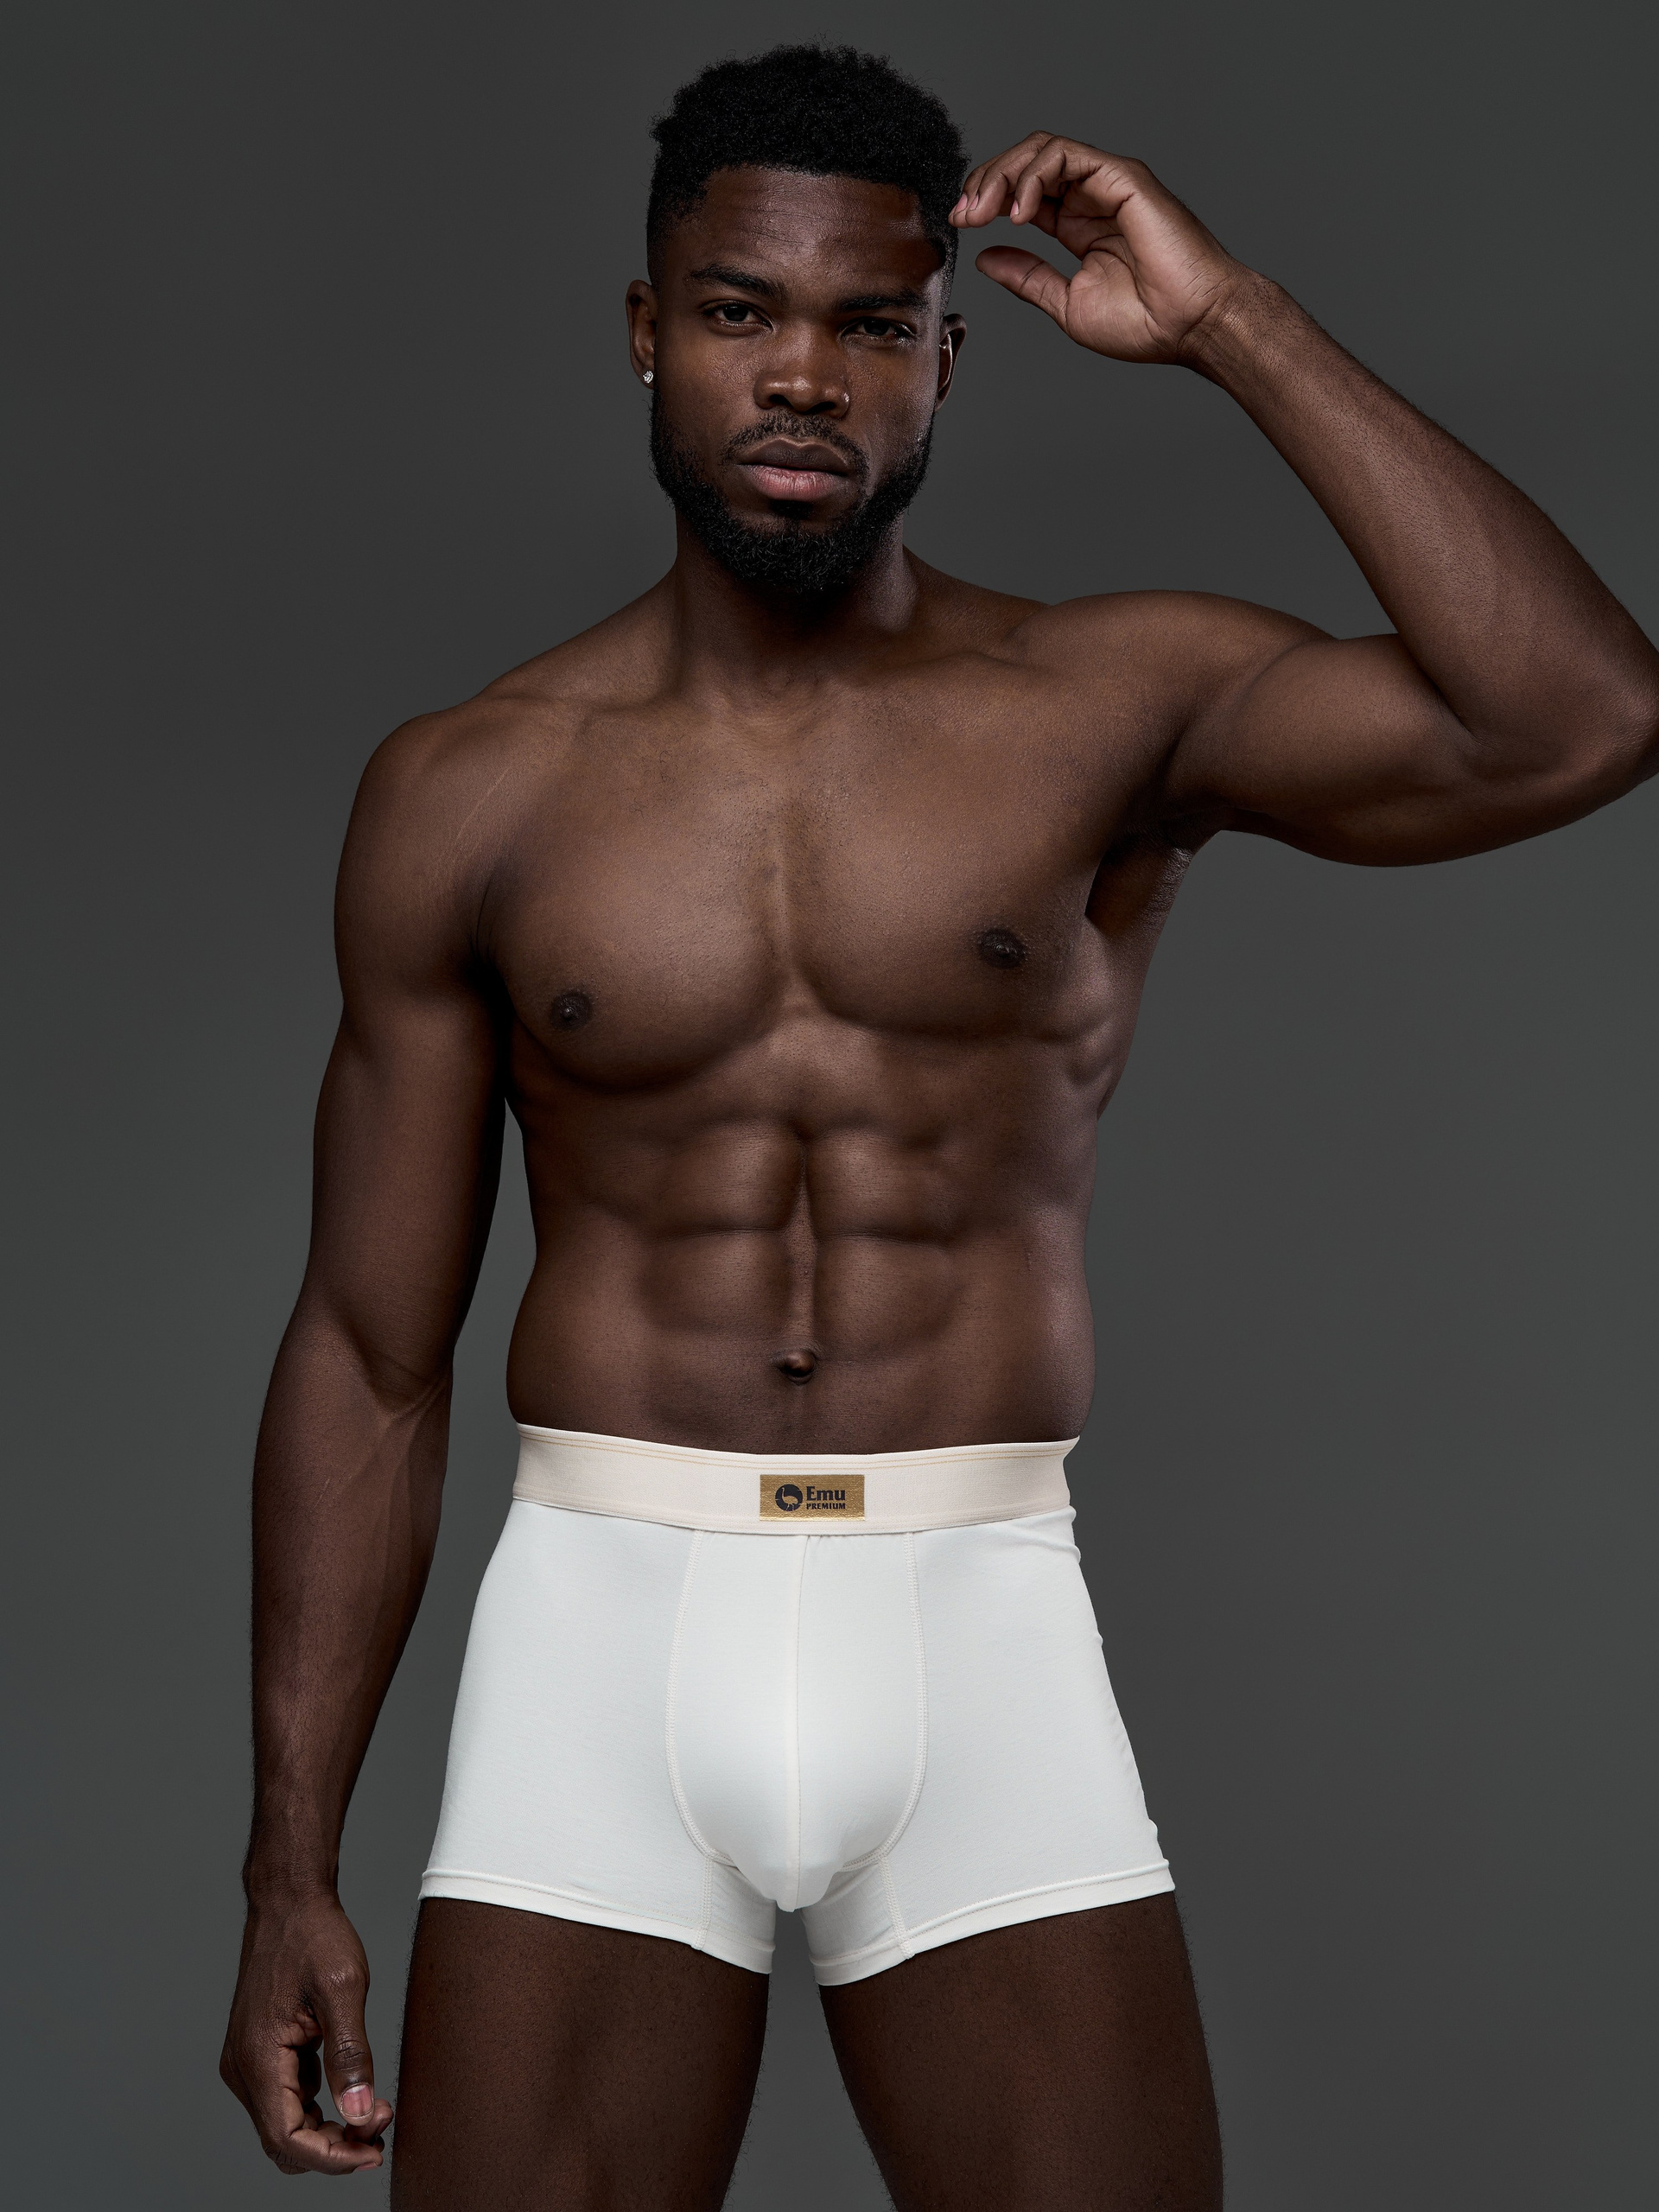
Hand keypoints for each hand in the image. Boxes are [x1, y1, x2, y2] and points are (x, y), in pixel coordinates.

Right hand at [221, 1890, 393, 2174]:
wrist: (289, 1901)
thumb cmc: (315, 1936)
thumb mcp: (344, 1989)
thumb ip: (351, 2055)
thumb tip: (359, 2114)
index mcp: (259, 2058)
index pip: (287, 2138)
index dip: (332, 2157)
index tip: (373, 2150)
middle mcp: (244, 2068)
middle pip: (283, 2139)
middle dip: (333, 2146)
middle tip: (380, 2127)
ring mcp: (248, 2061)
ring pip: (283, 2122)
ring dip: (327, 2129)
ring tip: (373, 2109)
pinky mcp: (259, 2052)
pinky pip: (284, 2098)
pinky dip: (316, 2105)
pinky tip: (349, 2085)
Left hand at [951, 136, 1253, 364]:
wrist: (1190, 326)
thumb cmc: (1145, 323)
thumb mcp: (1066, 303)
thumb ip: (1027, 277)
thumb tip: (985, 257)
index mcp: (1078, 224)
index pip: (1023, 192)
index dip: (986, 199)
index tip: (960, 222)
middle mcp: (1091, 198)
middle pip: (1026, 163)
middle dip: (986, 181)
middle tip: (963, 212)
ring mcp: (1107, 183)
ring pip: (1042, 150)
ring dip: (1003, 173)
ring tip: (983, 210)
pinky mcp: (1122, 176)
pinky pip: (1067, 155)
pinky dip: (1034, 175)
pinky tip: (1019, 212)